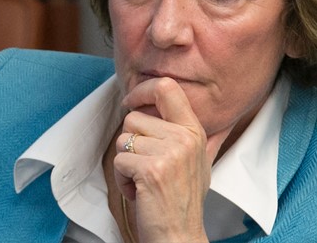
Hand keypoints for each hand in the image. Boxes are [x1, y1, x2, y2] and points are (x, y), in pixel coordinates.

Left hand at [114, 77, 232, 242]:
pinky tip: (140, 192)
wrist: (179, 235)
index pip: (167, 88)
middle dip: (131, 142)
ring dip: (126, 163)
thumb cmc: (181, 200)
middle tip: (147, 165)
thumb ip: (184, 131)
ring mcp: (169, 153)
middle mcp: (185, 137)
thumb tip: (165, 101)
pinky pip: (120, 161)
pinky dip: (123, 180)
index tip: (131, 101)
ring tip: (145, 180)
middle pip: (134, 118)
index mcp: (194, 130)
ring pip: (123, 139)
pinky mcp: (151, 170)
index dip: (142, 91)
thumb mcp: (196, 158)